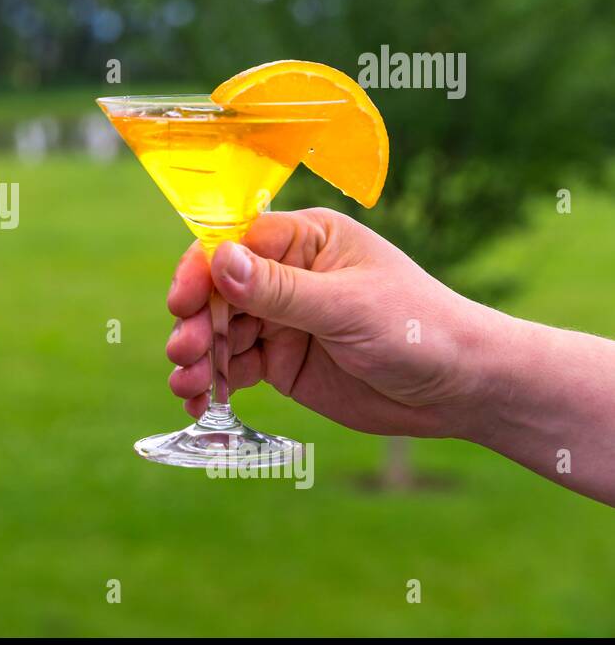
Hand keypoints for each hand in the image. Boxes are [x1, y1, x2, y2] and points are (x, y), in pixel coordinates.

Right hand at [165, 208, 497, 438]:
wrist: (461, 389)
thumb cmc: (418, 329)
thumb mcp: (346, 307)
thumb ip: (280, 290)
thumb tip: (220, 260)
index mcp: (304, 240)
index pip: (234, 243)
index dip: (201, 270)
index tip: (183, 303)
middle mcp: (285, 275)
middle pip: (217, 291)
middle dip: (196, 322)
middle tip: (186, 354)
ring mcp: (280, 319)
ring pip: (218, 331)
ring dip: (197, 357)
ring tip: (188, 387)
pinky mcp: (280, 361)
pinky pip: (233, 367)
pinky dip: (211, 384)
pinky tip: (199, 404)